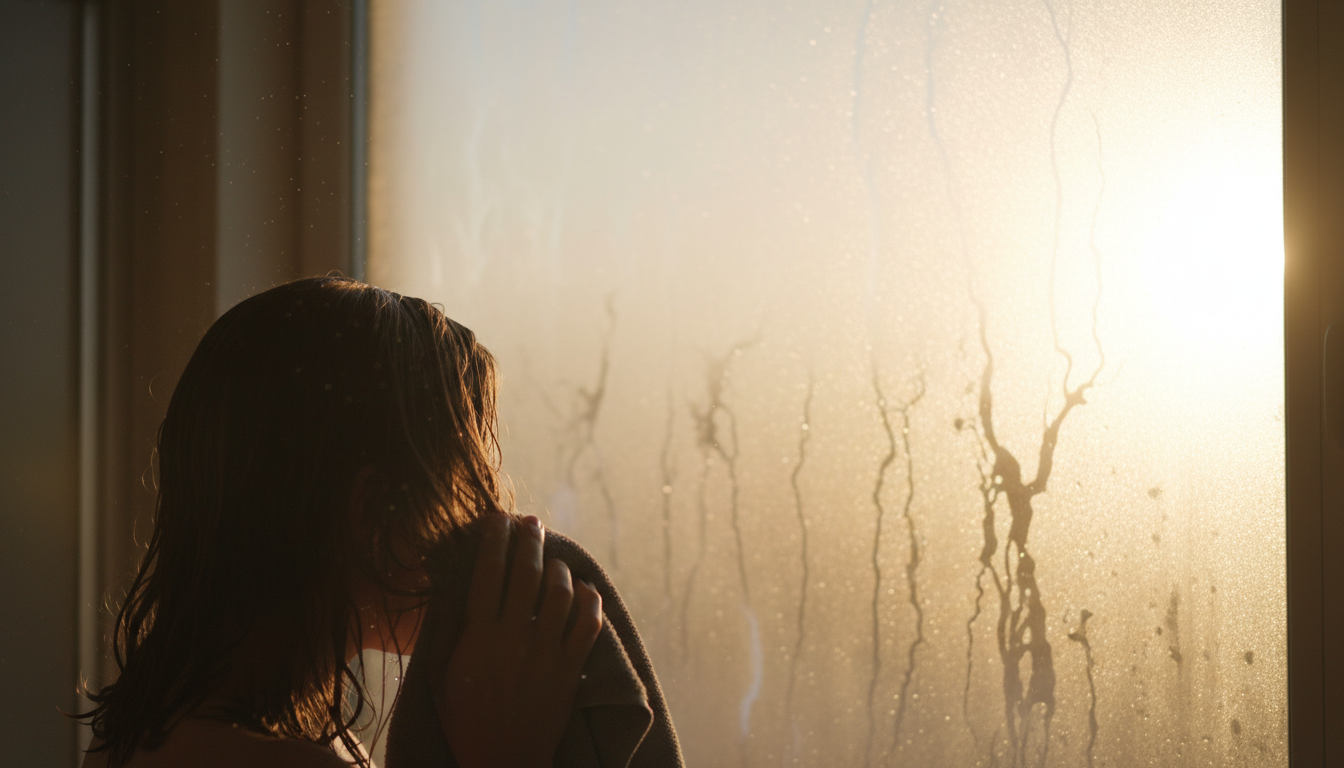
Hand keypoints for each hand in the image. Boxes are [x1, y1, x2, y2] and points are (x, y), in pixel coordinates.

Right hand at [437, 514, 602, 767]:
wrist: (503, 762)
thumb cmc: (466, 719)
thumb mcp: (443, 675)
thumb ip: (449, 631)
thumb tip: (453, 586)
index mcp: (478, 639)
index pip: (486, 574)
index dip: (493, 540)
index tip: (497, 519)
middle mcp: (514, 640)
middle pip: (526, 574)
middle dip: (529, 541)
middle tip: (531, 523)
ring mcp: (546, 654)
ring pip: (560, 593)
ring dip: (558, 568)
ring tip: (554, 559)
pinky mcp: (571, 670)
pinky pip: (588, 624)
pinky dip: (589, 600)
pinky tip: (584, 589)